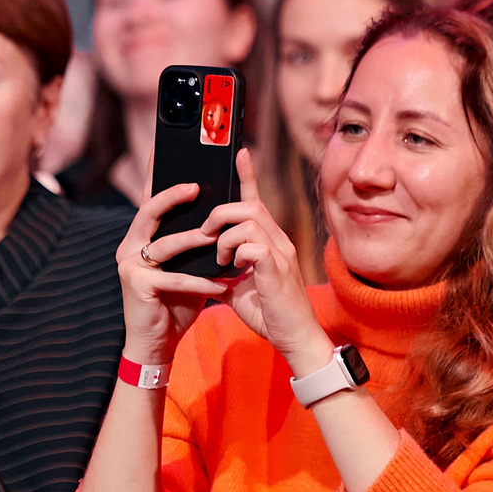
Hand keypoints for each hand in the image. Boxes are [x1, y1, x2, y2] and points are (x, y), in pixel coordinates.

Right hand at [115, 182, 234, 366]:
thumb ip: (196, 244)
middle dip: (172, 196)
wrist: (155, 343)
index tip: (164, 151)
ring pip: (165, 245)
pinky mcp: (136, 286)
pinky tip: (221, 284)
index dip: (156, 176)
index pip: (150, 201)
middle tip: (196, 186)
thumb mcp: (187, 267)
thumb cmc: (174, 303)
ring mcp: (130, 266)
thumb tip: (222, 218)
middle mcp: (130, 247)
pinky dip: (199, 282)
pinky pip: (173, 279)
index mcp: (141, 238)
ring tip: (216, 238)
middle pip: (149, 211)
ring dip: (193, 241)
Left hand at [199, 149, 331, 374]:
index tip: (238, 153)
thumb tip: (197, 267)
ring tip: (218, 257)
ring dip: (224, 235)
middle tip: (206, 234)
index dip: (248, 175)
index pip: (257, 200)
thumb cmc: (270, 314)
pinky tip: (230, 269)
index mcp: (271, 241)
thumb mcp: (239, 288)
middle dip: (220, 213)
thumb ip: (222, 272)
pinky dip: (235, 253)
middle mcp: (279, 241)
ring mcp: (280, 254)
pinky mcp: (277, 270)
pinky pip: (253, 245)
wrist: (295, 339)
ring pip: (248, 220)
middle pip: (249, 205)